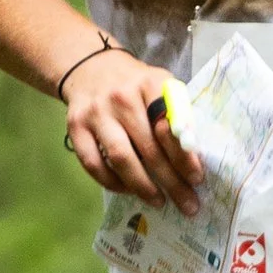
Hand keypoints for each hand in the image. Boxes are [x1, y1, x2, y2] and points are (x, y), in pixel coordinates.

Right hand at [64, 49, 205, 212]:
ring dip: (142, 186)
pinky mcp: (75, 127)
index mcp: (150, 84)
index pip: (170, 125)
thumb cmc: (135, 84)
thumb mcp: (161, 86)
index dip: (184, 156)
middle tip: (187, 204)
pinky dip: (112, 182)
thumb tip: (195, 155)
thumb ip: (177, 114)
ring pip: (121, 158)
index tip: (197, 178)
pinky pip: (93, 164)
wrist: (90, 68)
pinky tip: (128, 189)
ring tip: (159, 201)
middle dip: (171, 181)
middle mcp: (122, 97)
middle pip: (149, 148)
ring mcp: (96, 113)